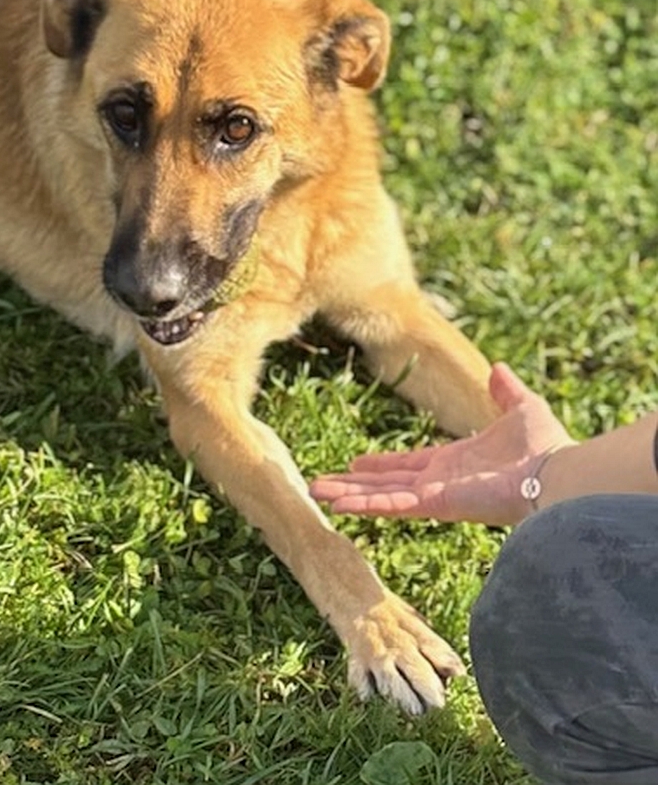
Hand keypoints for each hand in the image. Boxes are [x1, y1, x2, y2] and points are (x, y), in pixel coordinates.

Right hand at [310, 363, 575, 524]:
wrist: (558, 472)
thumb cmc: (545, 446)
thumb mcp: (522, 408)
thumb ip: (506, 392)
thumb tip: (499, 370)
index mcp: (455, 463)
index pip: (409, 465)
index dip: (381, 466)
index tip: (356, 465)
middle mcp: (440, 483)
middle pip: (386, 484)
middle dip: (353, 485)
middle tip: (320, 485)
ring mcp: (435, 496)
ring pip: (382, 496)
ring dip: (348, 496)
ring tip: (315, 493)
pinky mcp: (436, 504)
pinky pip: (393, 504)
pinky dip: (365, 503)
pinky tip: (339, 504)